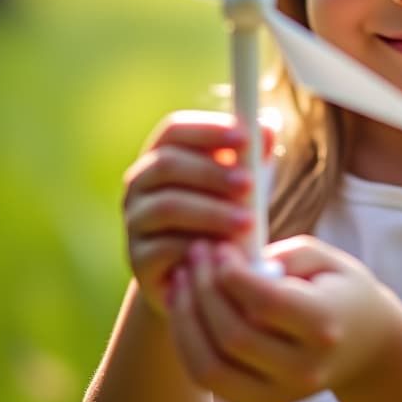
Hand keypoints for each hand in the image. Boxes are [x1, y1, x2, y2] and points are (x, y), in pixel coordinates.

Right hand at [121, 110, 273, 316]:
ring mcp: (135, 221)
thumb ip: (254, 156)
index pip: (175, 130)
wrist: (202, 275)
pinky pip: (164, 247)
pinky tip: (226, 251)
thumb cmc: (226, 217)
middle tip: (249, 184)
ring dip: (212, 212)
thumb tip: (267, 126)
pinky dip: (198, 246)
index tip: (245, 138)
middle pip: (167, 165)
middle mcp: (139, 184)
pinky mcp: (138, 259)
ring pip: (167, 206)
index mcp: (162, 155)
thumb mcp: (244, 185)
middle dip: (212, 172)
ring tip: (249, 222)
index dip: (208, 130)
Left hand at [167, 236, 401, 401]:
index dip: (232, 272)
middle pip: (234, 335)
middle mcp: (305, 368)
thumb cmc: (341, 290)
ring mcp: (282, 393)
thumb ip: (283, 255)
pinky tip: (184, 307)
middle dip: (203, 289)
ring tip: (182, 279)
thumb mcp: (326, 259)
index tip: (219, 246)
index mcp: (325, 325)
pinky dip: (188, 343)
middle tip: (195, 253)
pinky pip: (209, 379)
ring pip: (212, 366)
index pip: (266, 303)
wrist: (369, 346)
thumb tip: (233, 260)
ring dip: (186, 319)